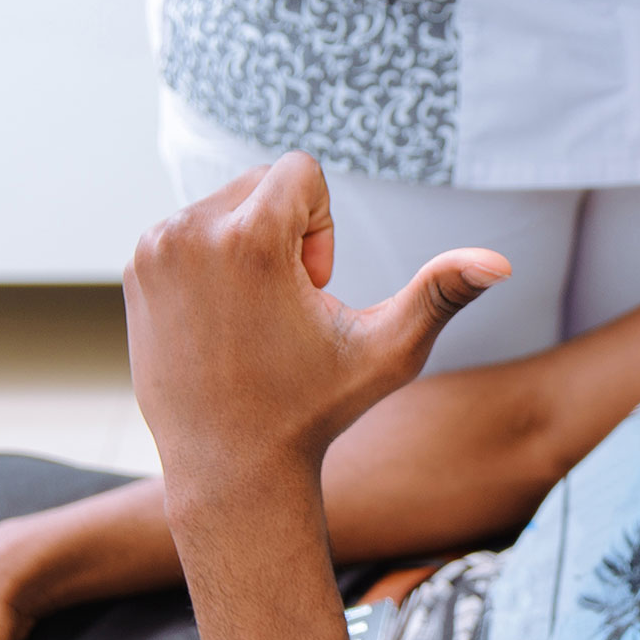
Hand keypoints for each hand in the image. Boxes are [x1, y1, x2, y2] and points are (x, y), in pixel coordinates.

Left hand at [123, 152, 510, 483]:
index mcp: (247, 240)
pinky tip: (226, 320)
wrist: (229, 468)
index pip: (301, 171)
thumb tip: (502, 262)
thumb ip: (443, 292)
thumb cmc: (315, 409)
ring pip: (230, 204)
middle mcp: (188, 233)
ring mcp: (154, 250)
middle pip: (265, 181)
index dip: (323, 230)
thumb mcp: (390, 350)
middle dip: (289, 231)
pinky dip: (217, 259)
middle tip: (287, 308)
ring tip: (256, 318)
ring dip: (254, 245)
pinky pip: (193, 228)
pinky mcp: (137, 267)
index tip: (311, 291)